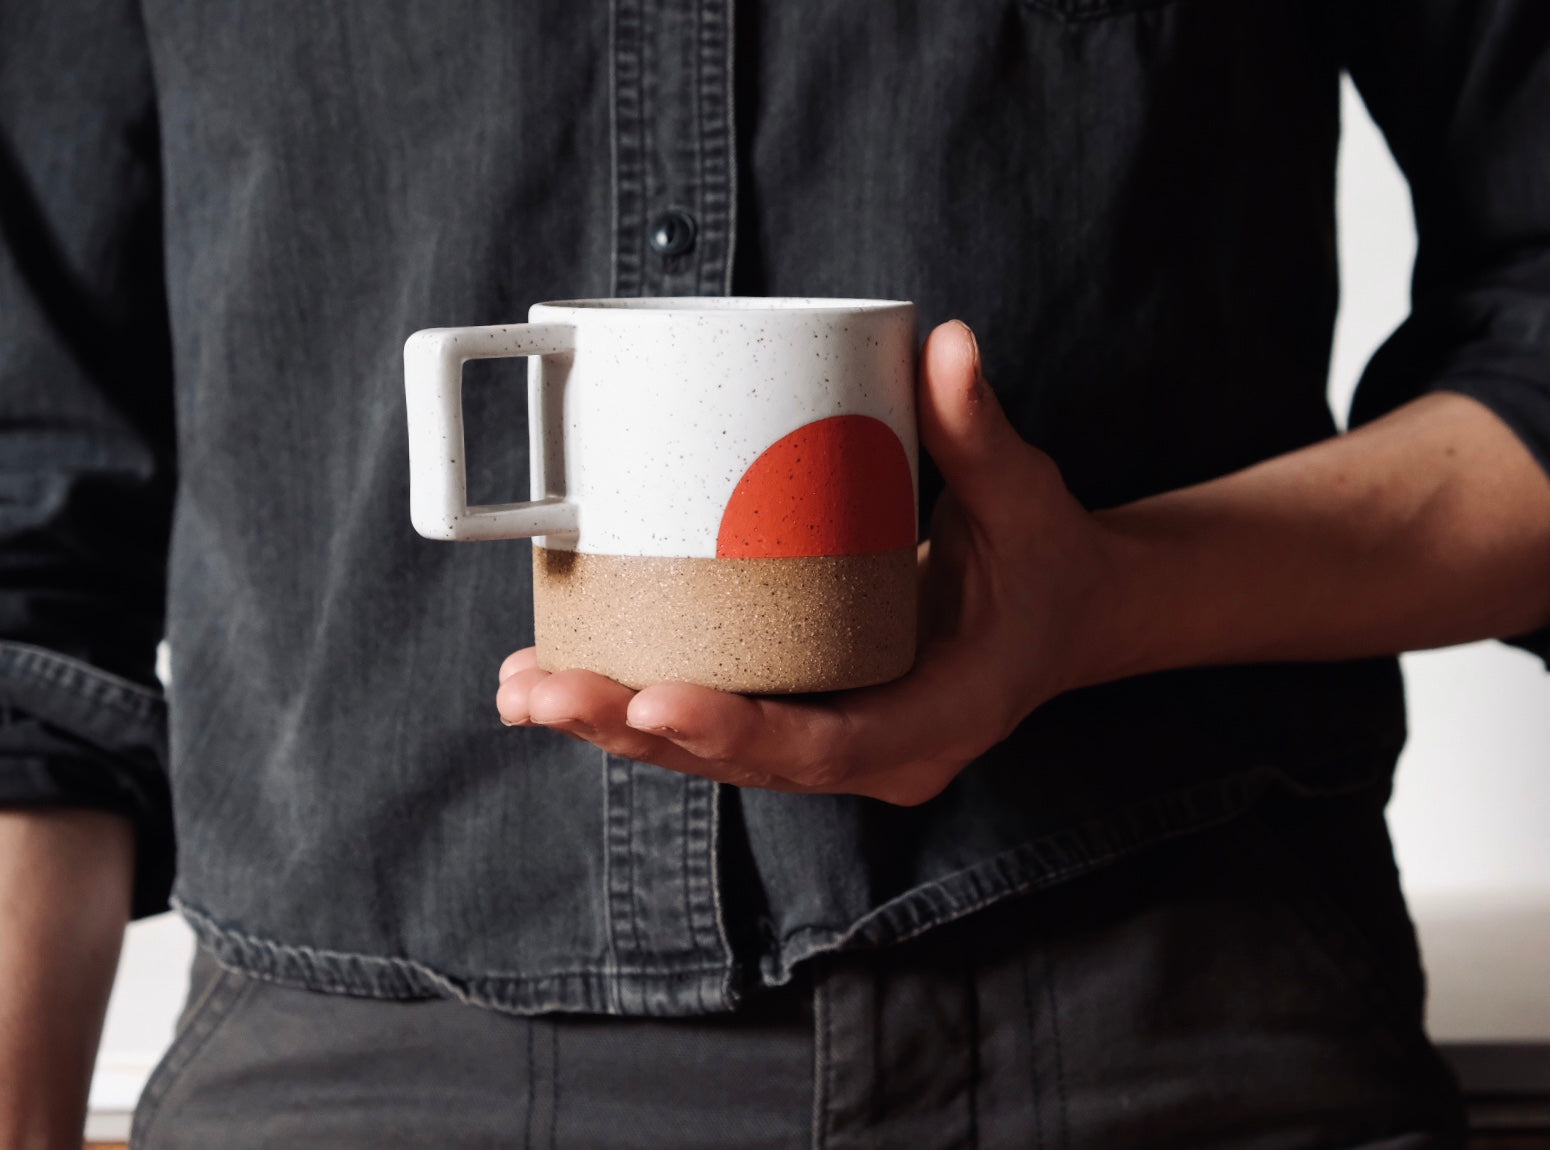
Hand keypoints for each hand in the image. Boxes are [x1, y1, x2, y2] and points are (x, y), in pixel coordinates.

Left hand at [495, 321, 1109, 804]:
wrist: (1059, 615)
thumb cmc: (1043, 561)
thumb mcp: (1024, 498)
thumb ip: (977, 428)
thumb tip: (943, 343)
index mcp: (936, 720)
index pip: (828, 746)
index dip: (736, 729)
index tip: (651, 699)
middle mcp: (877, 754)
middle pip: (740, 762)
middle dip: (630, 728)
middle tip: (537, 689)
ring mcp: (836, 746)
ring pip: (710, 757)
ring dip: (611, 726)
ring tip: (522, 688)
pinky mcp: (806, 718)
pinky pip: (714, 728)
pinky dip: (635, 709)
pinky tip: (558, 677)